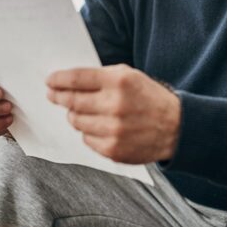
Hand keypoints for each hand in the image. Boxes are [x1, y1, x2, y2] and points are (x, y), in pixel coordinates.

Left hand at [46, 64, 180, 163]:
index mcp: (119, 82)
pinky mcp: (113, 150)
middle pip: (72, 102)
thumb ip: (101, 77)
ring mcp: (114, 130)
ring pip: (76, 122)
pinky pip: (86, 139)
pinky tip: (98, 126)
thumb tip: (68, 81)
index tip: (49, 81)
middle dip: (59, 97)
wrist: (177, 127)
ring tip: (80, 112)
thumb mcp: (130, 76)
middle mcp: (115, 105)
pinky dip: (88, 132)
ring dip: (74, 116)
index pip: (77, 79)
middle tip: (53, 96)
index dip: (59, 80)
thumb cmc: (149, 98)